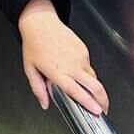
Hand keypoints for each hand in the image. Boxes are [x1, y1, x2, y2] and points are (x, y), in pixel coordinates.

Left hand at [19, 0, 108, 115]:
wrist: (40, 22)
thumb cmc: (34, 44)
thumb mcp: (30, 69)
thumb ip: (38, 89)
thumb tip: (44, 104)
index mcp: (56, 71)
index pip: (76, 91)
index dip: (88, 102)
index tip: (97, 111)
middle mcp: (71, 64)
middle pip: (94, 86)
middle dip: (103, 100)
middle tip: (103, 109)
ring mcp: (80, 56)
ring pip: (93, 77)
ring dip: (94, 87)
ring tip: (90, 92)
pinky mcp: (84, 49)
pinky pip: (89, 65)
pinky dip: (86, 72)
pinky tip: (77, 70)